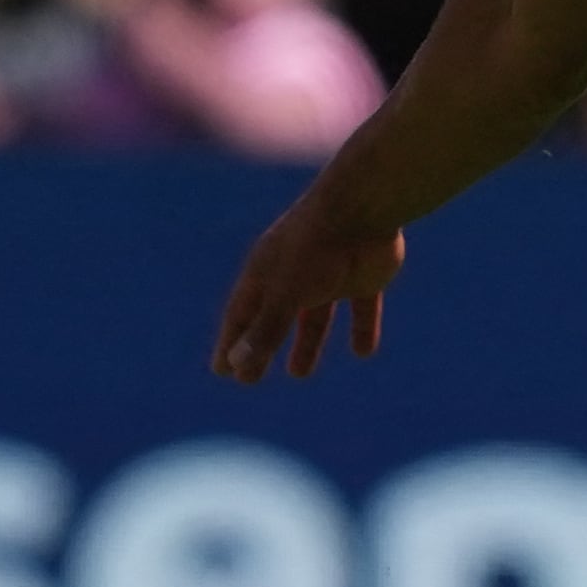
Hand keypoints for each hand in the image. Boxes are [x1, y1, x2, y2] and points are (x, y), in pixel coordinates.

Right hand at [212, 189, 406, 381]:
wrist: (363, 208)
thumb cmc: (315, 249)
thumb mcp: (286, 295)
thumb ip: (266, 331)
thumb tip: (238, 368)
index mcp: (266, 271)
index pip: (240, 314)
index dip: (230, 343)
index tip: (221, 371)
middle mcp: (294, 272)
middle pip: (274, 317)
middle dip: (262, 345)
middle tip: (251, 377)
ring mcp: (330, 273)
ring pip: (315, 315)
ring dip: (307, 342)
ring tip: (299, 373)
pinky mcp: (365, 275)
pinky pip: (362, 307)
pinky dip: (362, 327)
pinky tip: (364, 352)